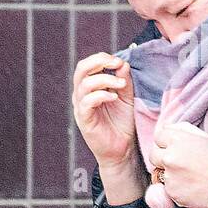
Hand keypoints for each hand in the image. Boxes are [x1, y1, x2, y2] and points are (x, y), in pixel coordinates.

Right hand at [72, 51, 136, 168]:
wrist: (122, 149)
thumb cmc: (122, 123)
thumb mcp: (126, 97)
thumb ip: (124, 80)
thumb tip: (122, 63)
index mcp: (90, 87)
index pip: (88, 65)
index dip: (102, 58)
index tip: (119, 61)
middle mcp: (82, 95)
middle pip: (81, 69)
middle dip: (99, 62)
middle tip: (116, 64)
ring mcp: (81, 107)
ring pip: (84, 84)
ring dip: (105, 79)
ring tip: (121, 84)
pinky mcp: (84, 120)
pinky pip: (86, 102)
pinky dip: (101, 95)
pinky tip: (114, 97)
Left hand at [151, 122, 207, 207]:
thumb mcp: (203, 137)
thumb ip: (183, 130)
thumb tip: (167, 128)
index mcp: (177, 139)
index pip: (158, 136)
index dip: (166, 142)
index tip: (173, 147)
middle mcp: (170, 156)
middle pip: (153, 154)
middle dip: (162, 157)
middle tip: (178, 162)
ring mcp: (169, 175)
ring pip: (160, 172)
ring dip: (169, 173)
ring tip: (188, 175)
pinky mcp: (171, 192)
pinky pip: (167, 188)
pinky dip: (176, 187)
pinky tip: (190, 185)